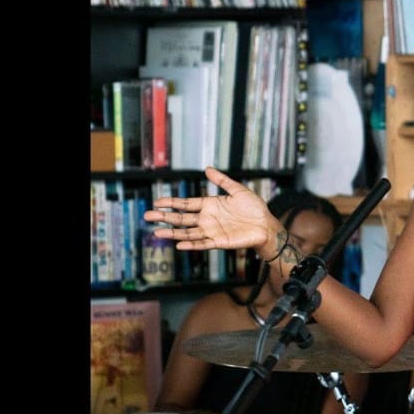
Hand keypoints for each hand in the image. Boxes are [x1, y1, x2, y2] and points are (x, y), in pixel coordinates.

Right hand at [143, 167, 283, 256]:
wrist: (266, 225)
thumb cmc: (254, 208)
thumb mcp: (238, 190)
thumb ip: (222, 181)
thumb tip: (207, 169)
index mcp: (210, 205)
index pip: (186, 204)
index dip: (172, 203)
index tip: (157, 201)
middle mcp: (207, 218)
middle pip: (181, 218)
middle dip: (164, 217)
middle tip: (147, 216)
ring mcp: (212, 231)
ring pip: (187, 232)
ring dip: (172, 233)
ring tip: (156, 233)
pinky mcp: (219, 241)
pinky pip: (202, 243)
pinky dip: (191, 244)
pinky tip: (179, 244)